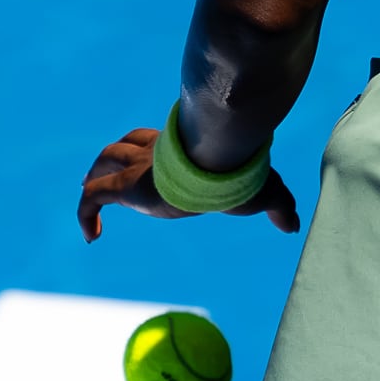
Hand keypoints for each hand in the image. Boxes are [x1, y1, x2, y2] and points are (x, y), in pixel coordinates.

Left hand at [79, 123, 300, 238]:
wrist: (218, 163)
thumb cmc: (240, 175)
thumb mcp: (262, 192)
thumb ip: (278, 206)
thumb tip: (294, 225)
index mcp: (179, 152)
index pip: (157, 143)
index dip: (148, 151)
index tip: (146, 173)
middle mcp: (154, 155)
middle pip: (124, 145)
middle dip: (112, 157)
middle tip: (99, 172)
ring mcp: (137, 169)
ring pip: (103, 163)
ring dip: (93, 177)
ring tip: (86, 192)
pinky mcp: (125, 187)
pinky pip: (93, 198)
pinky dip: (85, 215)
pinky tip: (90, 236)